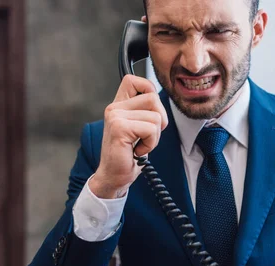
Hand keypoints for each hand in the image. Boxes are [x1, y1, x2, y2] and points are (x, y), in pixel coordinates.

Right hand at [90, 75, 168, 198]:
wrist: (113, 178)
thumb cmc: (127, 157)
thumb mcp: (138, 130)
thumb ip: (145, 114)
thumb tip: (161, 106)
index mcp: (119, 106)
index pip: (134, 80)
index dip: (149, 90)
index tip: (150, 112)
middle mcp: (114, 108)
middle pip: (153, 98)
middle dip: (160, 120)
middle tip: (147, 137)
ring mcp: (115, 116)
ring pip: (155, 116)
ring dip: (154, 136)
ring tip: (140, 146)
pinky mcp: (119, 128)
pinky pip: (150, 129)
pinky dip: (150, 143)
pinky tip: (137, 151)